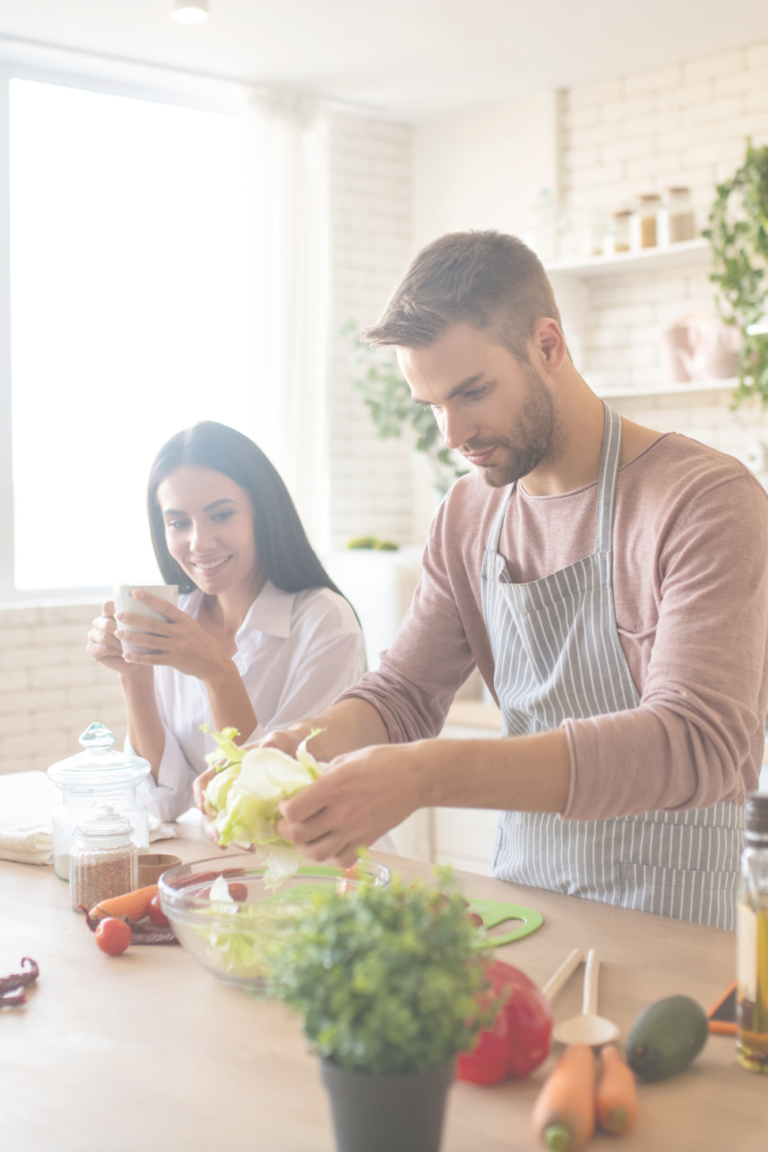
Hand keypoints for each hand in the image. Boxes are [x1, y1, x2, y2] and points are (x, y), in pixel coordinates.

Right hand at [86, 601, 148, 679]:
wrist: (136, 661)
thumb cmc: (142, 641)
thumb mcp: (144, 627)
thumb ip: (141, 616)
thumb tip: (147, 605)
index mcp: (109, 613)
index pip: (108, 606)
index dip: (117, 611)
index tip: (130, 618)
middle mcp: (99, 622)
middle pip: (107, 623)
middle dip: (122, 633)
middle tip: (135, 639)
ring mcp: (93, 635)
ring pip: (104, 637)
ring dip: (119, 644)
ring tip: (130, 647)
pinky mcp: (91, 648)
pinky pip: (103, 648)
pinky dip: (115, 652)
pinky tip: (123, 653)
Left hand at [115, 591, 229, 681]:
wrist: (216, 664)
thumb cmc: (201, 643)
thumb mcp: (192, 627)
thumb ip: (176, 622)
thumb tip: (153, 612)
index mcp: (185, 620)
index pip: (164, 606)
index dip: (149, 598)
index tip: (134, 592)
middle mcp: (181, 632)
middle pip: (153, 624)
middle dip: (134, 619)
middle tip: (119, 614)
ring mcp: (178, 647)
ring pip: (150, 641)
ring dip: (132, 637)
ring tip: (118, 633)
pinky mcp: (176, 661)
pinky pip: (153, 659)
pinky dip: (139, 658)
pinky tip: (127, 655)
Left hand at [276, 743, 420, 868]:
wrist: (416, 775)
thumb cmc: (383, 760)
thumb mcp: (346, 759)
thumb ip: (323, 775)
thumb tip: (303, 787)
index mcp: (332, 786)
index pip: (292, 812)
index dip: (283, 810)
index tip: (285, 804)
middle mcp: (341, 811)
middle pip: (299, 835)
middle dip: (285, 830)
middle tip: (286, 823)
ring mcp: (355, 829)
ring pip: (316, 854)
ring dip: (304, 848)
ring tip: (304, 838)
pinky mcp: (368, 840)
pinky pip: (342, 860)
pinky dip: (330, 857)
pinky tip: (329, 844)